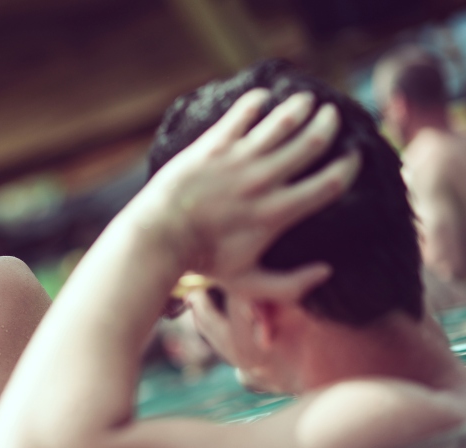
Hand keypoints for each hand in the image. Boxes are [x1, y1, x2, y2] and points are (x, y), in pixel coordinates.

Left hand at [137, 89, 360, 280]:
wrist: (159, 236)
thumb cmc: (202, 261)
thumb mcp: (248, 282)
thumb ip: (290, 284)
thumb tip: (326, 271)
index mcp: (279, 212)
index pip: (332, 182)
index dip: (350, 164)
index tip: (353, 155)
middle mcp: (264, 181)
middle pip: (313, 142)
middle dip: (328, 125)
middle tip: (332, 116)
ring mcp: (239, 159)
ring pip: (283, 121)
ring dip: (300, 106)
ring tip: (307, 100)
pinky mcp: (214, 144)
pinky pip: (243, 113)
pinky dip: (257, 101)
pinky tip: (263, 97)